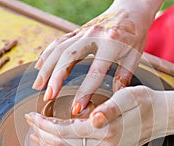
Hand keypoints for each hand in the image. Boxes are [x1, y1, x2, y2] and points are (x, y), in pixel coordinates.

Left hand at [25, 86, 168, 145]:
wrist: (163, 117)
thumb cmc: (145, 102)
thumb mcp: (129, 97)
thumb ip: (111, 108)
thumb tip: (95, 117)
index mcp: (106, 130)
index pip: (65, 131)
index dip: (45, 124)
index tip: (32, 114)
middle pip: (64, 145)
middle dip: (42, 133)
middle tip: (28, 122)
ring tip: (35, 138)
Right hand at [32, 0, 162, 114]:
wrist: (131, 8)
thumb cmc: (135, 34)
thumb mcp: (134, 56)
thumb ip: (123, 78)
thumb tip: (114, 101)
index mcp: (111, 44)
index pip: (95, 72)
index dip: (84, 91)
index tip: (76, 108)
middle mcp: (94, 36)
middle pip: (68, 57)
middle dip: (56, 78)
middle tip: (48, 96)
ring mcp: (83, 32)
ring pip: (59, 49)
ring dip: (46, 68)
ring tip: (38, 86)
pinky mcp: (77, 31)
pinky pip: (58, 42)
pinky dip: (47, 54)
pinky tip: (39, 67)